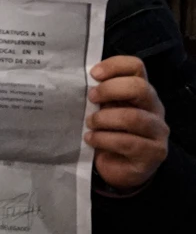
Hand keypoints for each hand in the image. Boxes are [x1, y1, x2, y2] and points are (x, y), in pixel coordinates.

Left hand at [86, 56, 169, 191]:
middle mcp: (154, 108)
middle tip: (90, 98)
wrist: (117, 167)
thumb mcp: (102, 110)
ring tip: (89, 123)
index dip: (115, 66)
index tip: (93, 74)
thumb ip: (98, 96)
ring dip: (105, 119)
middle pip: (140, 88)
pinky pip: (129, 142)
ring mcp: (157, 131)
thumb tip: (75, 80)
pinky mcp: (154, 153)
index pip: (136, 67)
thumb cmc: (108, 132)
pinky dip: (104, 139)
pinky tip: (91, 139)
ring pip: (134, 117)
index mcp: (141, 92)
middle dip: (110, 90)